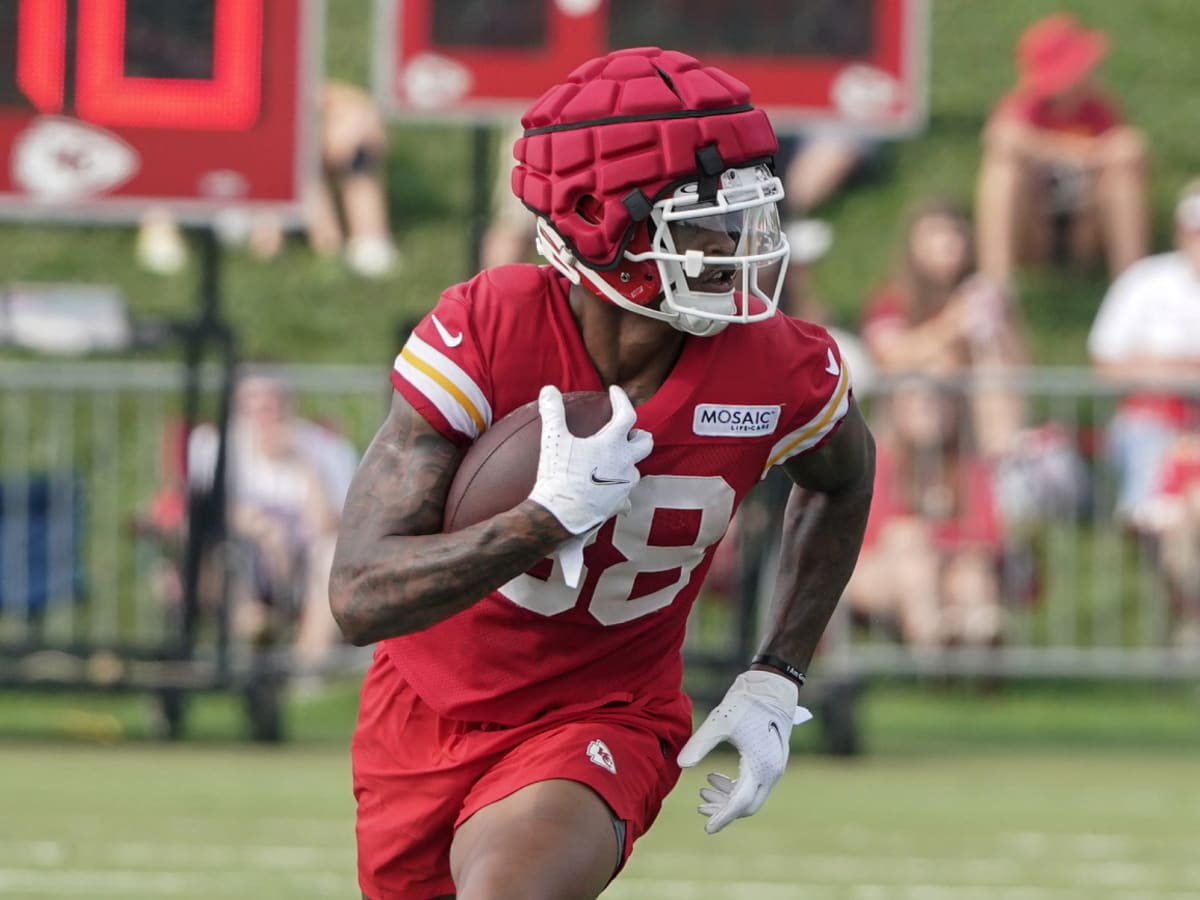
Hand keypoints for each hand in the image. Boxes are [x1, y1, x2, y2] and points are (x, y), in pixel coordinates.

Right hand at [529, 384, 652, 537]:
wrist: (561, 516)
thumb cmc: (559, 476)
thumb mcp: (553, 440)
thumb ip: (553, 412)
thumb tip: (548, 390)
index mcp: (612, 444)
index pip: (626, 414)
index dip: (622, 400)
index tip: (615, 392)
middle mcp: (624, 463)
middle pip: (645, 444)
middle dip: (639, 435)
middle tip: (630, 431)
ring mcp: (624, 486)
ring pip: (635, 469)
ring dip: (628, 462)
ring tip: (616, 460)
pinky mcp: (618, 504)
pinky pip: (625, 497)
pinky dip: (620, 491)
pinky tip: (611, 493)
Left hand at [676, 670, 811, 833]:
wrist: (773, 685)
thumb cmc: (746, 702)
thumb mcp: (719, 722)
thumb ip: (700, 745)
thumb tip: (682, 765)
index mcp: (761, 766)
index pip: (740, 803)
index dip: (723, 817)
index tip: (707, 827)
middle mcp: (772, 772)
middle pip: (747, 805)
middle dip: (723, 810)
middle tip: (699, 807)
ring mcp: (774, 767)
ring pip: (751, 795)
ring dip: (727, 798)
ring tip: (702, 791)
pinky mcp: (771, 759)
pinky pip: (754, 783)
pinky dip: (735, 786)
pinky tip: (714, 777)